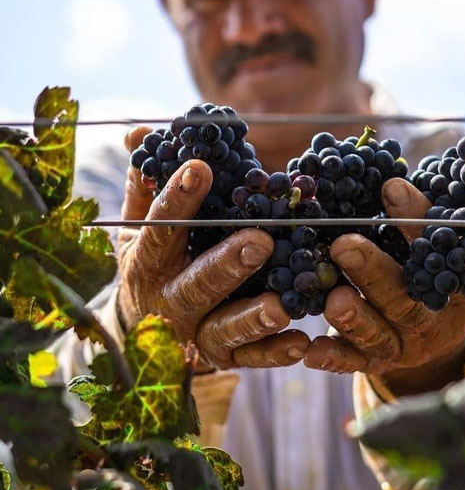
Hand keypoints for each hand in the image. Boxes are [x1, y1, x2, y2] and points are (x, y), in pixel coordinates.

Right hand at [118, 127, 309, 371]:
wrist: (142, 332)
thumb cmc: (153, 259)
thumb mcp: (138, 223)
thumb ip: (143, 180)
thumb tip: (139, 131)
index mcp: (147, 261)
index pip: (159, 228)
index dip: (177, 199)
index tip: (201, 167)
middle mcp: (169, 300)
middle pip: (196, 283)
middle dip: (226, 263)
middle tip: (260, 240)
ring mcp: (195, 333)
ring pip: (223, 329)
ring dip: (253, 317)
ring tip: (282, 304)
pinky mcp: (222, 358)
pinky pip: (250, 359)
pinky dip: (274, 353)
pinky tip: (302, 342)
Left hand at [304, 178, 464, 392]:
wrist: (446, 336)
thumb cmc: (438, 270)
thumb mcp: (450, 244)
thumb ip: (437, 214)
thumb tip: (405, 166)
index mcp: (456, 280)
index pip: (440, 247)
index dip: (416, 219)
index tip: (391, 187)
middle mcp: (432, 315)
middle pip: (404, 296)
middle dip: (373, 270)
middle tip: (343, 244)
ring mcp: (404, 342)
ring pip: (378, 335)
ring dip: (354, 318)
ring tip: (332, 299)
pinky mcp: (377, 362)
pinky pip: (355, 363)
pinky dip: (334, 358)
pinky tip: (311, 350)